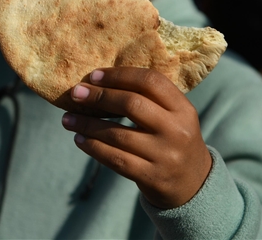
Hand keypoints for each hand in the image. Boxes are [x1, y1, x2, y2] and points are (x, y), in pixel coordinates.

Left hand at [60, 67, 211, 209]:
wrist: (193, 184)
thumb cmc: (173, 140)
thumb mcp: (174, 116)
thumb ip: (148, 99)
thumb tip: (99, 82)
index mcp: (183, 108)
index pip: (150, 82)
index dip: (120, 75)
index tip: (94, 75)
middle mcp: (177, 130)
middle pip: (132, 104)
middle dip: (99, 97)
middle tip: (76, 94)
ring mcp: (165, 156)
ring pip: (117, 134)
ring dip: (87, 125)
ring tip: (68, 119)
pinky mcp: (152, 177)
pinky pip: (115, 159)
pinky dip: (93, 147)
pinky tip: (79, 139)